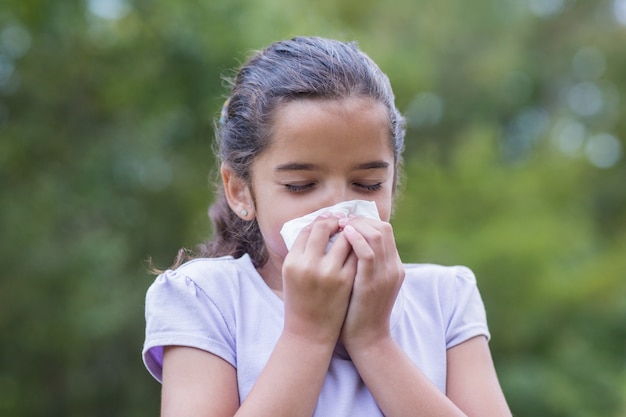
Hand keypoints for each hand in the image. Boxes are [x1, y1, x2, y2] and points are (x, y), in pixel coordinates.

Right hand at [281, 215, 357, 345]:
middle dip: (334, 221)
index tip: (327, 219)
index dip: (318, 221)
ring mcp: (328, 272)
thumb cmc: (300, 302)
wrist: (310, 333)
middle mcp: (307, 264)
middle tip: (341, 220)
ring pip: (344, 237)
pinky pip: (357, 254)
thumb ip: (302, 253)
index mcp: (292, 261)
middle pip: (323, 228)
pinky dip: (359, 247)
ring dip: (349, 231)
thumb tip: (318, 227)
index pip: (306, 230)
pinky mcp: (345, 281)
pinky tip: (360, 248)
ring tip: (352, 232)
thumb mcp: (293, 276)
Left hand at [338, 217, 404, 350]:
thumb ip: (361, 264)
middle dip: (359, 219)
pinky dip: (356, 239)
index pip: (384, 230)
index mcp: (393, 266)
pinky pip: (368, 253)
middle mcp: (393, 267)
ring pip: (376, 235)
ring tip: (338, 224)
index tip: (344, 220)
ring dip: (356, 225)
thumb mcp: (365, 283)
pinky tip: (343, 234)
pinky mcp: (372, 283)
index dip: (364, 220)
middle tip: (339, 219)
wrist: (367, 341)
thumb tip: (343, 243)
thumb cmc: (359, 312)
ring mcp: (385, 275)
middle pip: (382, 228)